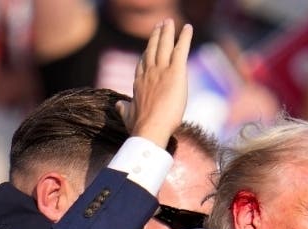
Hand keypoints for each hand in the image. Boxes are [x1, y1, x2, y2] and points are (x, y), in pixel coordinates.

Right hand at [117, 19, 192, 147]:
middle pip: (152, 49)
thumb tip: (118, 105)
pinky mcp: (175, 72)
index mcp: (139, 83)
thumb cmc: (139, 127)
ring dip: (167, 32)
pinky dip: (185, 37)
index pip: (143, 64)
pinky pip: (181, 50)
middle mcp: (149, 72)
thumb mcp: (127, 116)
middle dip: (156, 36)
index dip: (146, 54)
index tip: (148, 46)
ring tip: (168, 22)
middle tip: (159, 25)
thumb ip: (124, 108)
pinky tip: (188, 28)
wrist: (149, 128)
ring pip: (164, 45)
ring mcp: (161, 70)